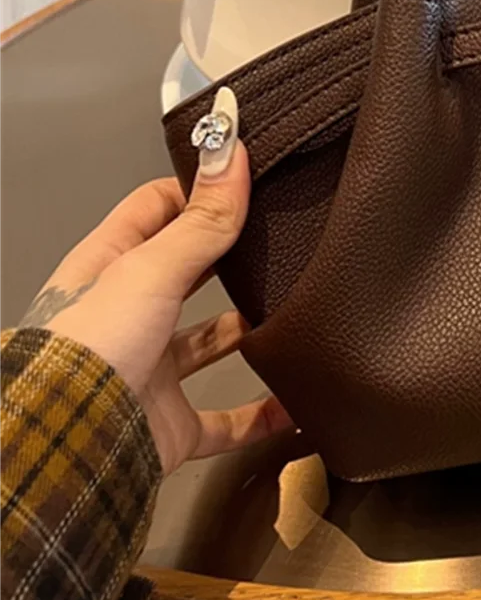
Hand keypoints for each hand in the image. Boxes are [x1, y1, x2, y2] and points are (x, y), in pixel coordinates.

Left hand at [21, 96, 290, 474]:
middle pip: (188, 274)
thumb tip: (229, 151)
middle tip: (277, 238)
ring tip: (289, 310)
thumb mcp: (150, 270)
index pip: (154, 210)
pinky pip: (228, 420)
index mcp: (109, 270)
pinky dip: (264, 412)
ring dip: (248, 330)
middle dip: (231, 258)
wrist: (67, 447)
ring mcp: (149, 370)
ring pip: (210, 343)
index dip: (198, 190)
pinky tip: (293, 400)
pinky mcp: (171, 424)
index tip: (245, 178)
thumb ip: (201, 220)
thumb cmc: (83, 353)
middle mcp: (128, 317)